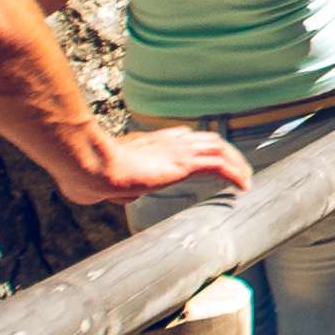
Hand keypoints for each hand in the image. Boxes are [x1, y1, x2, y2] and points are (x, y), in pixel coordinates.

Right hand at [64, 124, 253, 207]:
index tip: (206, 158)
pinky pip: (219, 166)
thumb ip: (116, 188)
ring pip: (218, 150)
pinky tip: (244, 186)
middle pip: (205, 140)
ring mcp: (175, 152)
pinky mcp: (182, 164)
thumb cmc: (88, 174)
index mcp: (149, 143)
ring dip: (236, 163)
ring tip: (246, 179)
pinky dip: (235, 174)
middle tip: (237, 169)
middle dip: (224, 153)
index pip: (182, 138)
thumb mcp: (102, 183)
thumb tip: (123, 196)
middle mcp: (166, 143)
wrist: (90, 165)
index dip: (197, 147)